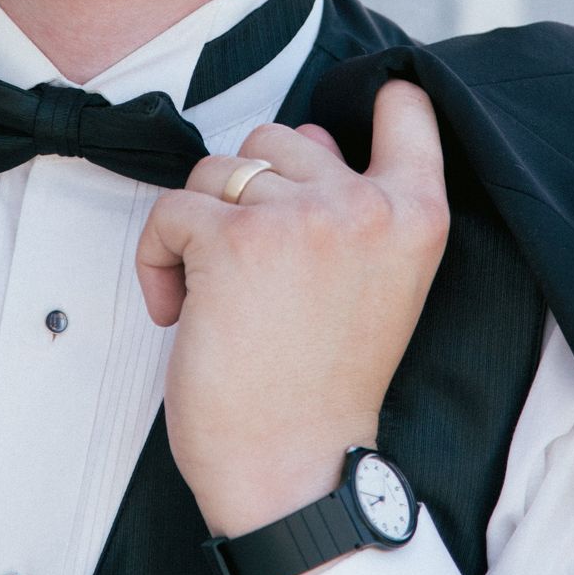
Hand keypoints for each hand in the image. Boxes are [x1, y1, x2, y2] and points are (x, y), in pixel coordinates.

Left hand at [135, 80, 448, 540]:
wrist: (298, 474)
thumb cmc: (324, 390)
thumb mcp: (377, 284)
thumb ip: (354, 205)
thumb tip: (306, 135)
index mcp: (416, 217)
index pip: (409, 109)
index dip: (376, 100)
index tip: (349, 123)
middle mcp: (365, 206)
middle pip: (281, 134)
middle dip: (248, 191)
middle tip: (252, 270)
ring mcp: (300, 218)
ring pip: (217, 170)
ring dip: (198, 229)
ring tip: (215, 295)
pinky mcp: (233, 241)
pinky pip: (170, 211)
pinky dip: (157, 259)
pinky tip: (180, 310)